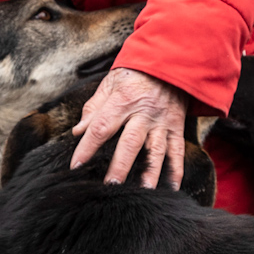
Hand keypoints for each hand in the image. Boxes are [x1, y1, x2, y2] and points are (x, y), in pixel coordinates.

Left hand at [70, 67, 188, 188]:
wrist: (170, 61)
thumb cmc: (135, 74)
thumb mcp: (110, 83)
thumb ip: (93, 108)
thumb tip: (77, 131)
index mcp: (122, 102)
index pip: (101, 127)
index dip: (87, 147)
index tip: (76, 166)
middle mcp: (143, 114)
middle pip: (129, 143)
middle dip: (120, 166)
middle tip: (110, 186)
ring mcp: (162, 122)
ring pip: (156, 151)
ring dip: (149, 173)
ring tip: (142, 192)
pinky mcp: (176, 127)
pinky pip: (177, 151)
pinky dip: (176, 171)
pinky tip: (172, 188)